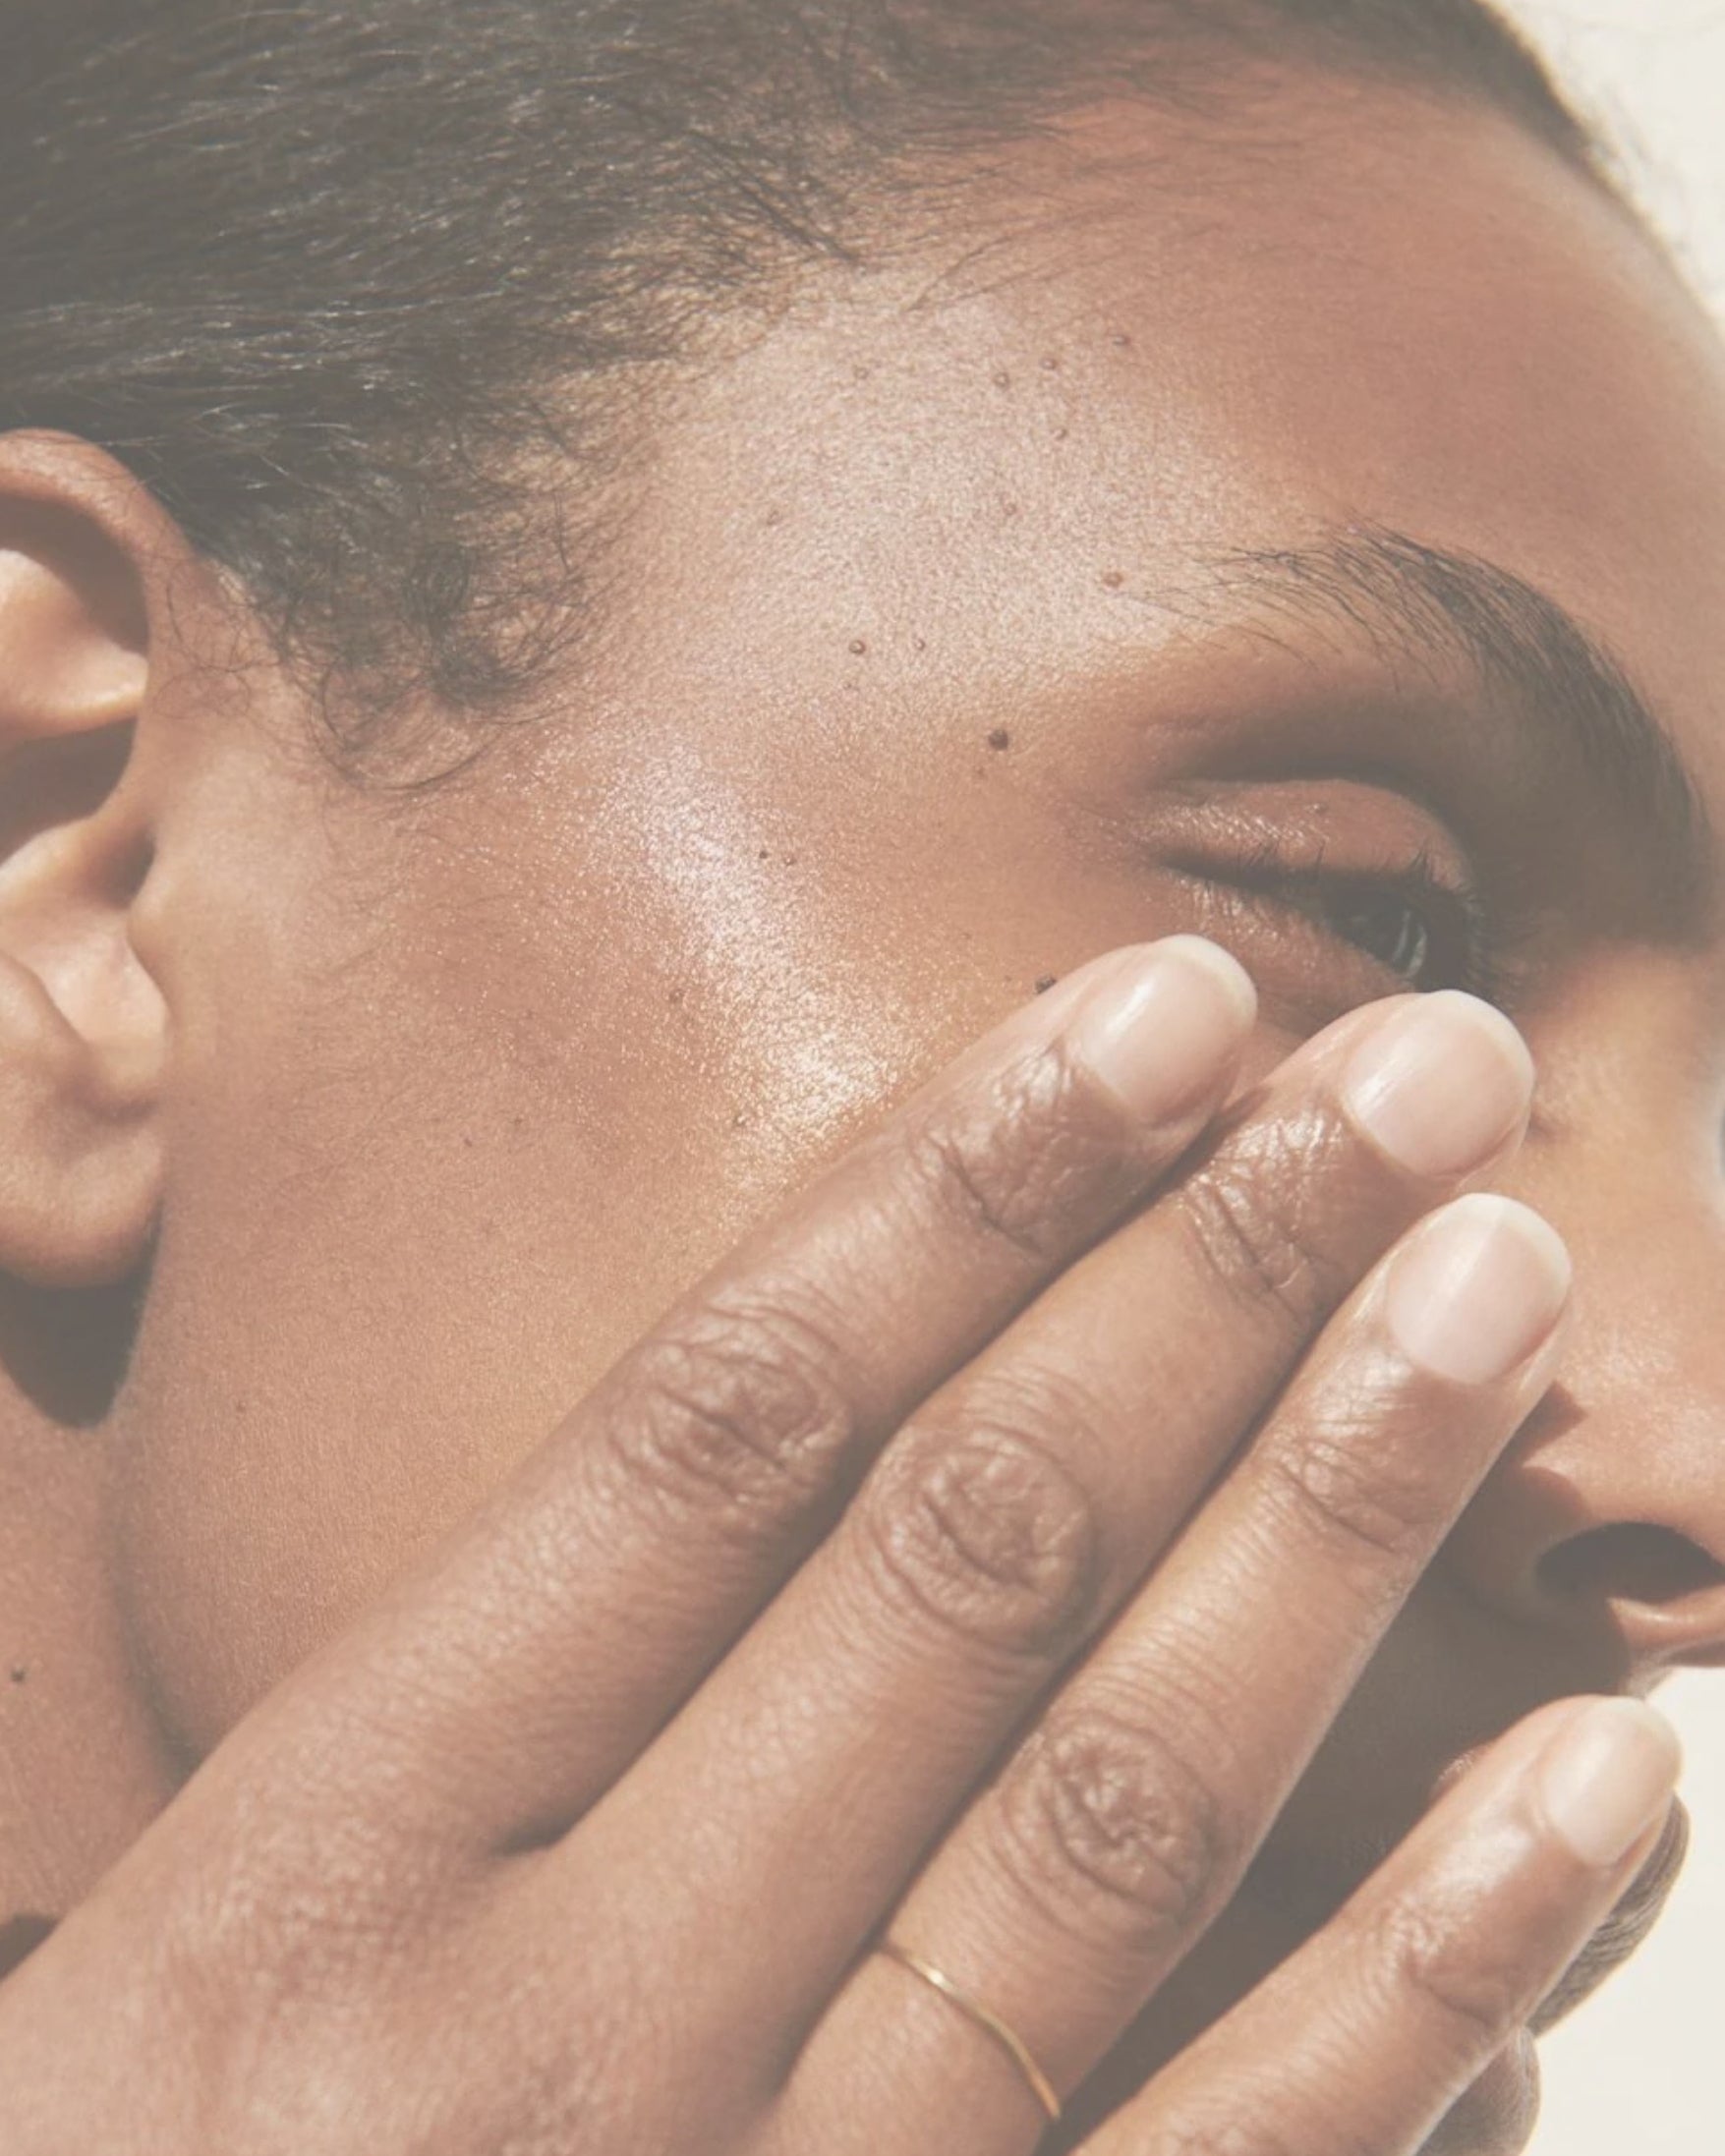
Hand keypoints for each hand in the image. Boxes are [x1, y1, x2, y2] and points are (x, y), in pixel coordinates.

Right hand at [0, 938, 1677, 2154]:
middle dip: (1216, 1278)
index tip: (1163, 1007)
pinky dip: (1432, 1967)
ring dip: (1346, 1519)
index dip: (966, 1186)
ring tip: (1501, 1287)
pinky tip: (1586, 1779)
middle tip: (1414, 1070)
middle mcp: (563, 2034)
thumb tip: (853, 1396)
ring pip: (1127, 1818)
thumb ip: (501, 1693)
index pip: (721, 1425)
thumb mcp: (229, 1917)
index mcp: (336, 1850)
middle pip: (960, 1563)